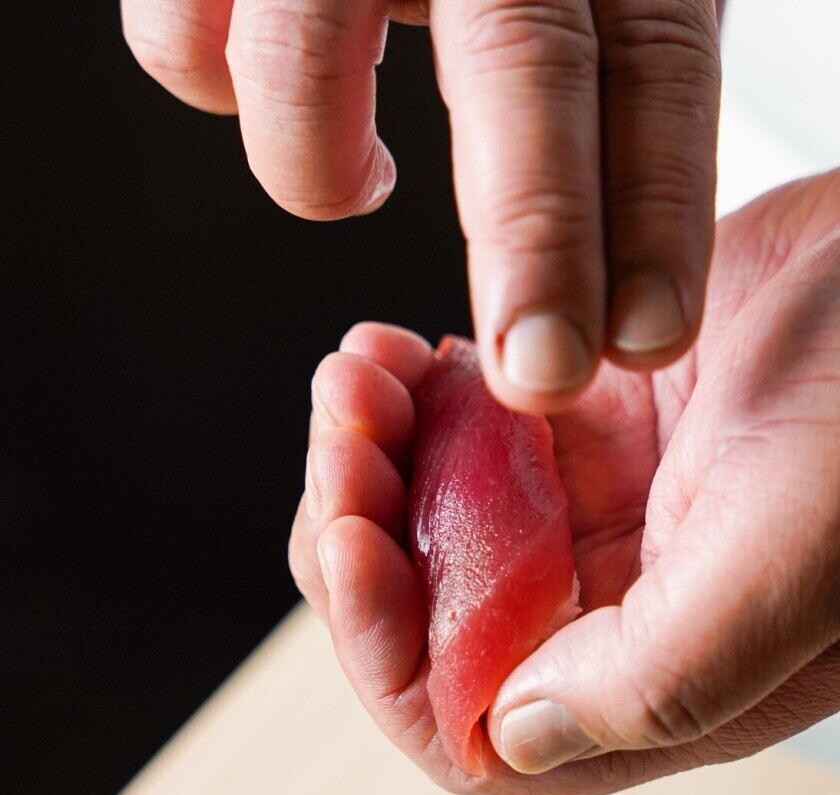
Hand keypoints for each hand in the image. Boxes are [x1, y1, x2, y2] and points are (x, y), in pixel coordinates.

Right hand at [122, 0, 721, 412]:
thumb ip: (606, 56)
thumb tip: (620, 249)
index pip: (653, 64)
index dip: (654, 214)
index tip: (646, 336)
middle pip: (522, 67)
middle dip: (534, 244)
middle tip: (541, 368)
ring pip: (305, 59)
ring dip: (316, 169)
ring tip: (355, 183)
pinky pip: (180, 32)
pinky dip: (210, 81)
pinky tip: (250, 72)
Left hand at [289, 170, 839, 794]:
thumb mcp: (798, 549)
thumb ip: (664, 674)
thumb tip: (511, 736)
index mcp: (658, 668)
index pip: (469, 720)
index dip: (384, 646)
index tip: (350, 539)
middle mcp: (614, 603)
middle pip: (424, 614)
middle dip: (358, 530)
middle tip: (344, 432)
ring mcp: (594, 512)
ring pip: (428, 521)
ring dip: (371, 457)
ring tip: (361, 376)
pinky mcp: (584, 428)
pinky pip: (458, 437)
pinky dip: (411, 400)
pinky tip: (403, 353)